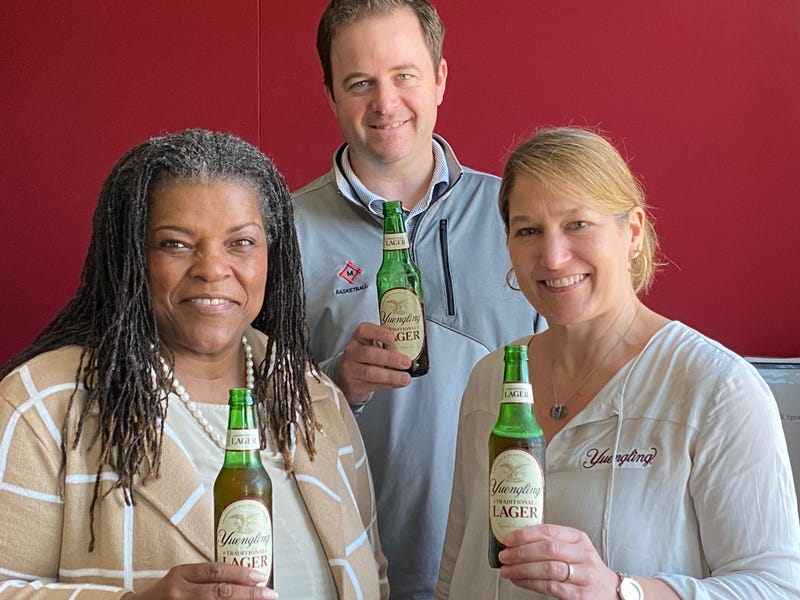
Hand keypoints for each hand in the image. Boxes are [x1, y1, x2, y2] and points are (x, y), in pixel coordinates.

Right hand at [121, 562, 276, 599]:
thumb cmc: (164, 593)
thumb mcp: (181, 577)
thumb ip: (205, 576)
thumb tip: (241, 577)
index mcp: (181, 573)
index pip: (215, 571)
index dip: (240, 573)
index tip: (260, 576)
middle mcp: (180, 591)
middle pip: (220, 592)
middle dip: (248, 593)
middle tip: (268, 593)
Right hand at [336, 322, 411, 405]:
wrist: (347, 377)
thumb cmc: (364, 358)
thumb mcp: (371, 346)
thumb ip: (386, 344)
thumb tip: (413, 345)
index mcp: (358, 339)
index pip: (364, 331)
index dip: (378, 333)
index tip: (393, 337)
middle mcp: (352, 352)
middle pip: (369, 354)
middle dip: (390, 358)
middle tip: (406, 362)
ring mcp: (351, 369)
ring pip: (370, 372)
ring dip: (391, 375)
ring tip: (405, 377)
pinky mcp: (354, 385)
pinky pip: (373, 385)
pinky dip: (388, 385)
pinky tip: (398, 383)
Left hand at [498, 523, 617, 598]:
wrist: (610, 592)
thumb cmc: (585, 568)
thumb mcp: (574, 549)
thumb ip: (552, 542)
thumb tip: (516, 541)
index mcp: (579, 538)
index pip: (549, 531)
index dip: (525, 534)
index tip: (508, 539)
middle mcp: (583, 554)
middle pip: (547, 549)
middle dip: (520, 552)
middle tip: (504, 555)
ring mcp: (583, 575)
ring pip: (548, 568)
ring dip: (522, 569)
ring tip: (507, 570)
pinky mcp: (580, 595)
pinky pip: (551, 587)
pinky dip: (530, 583)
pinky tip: (519, 580)